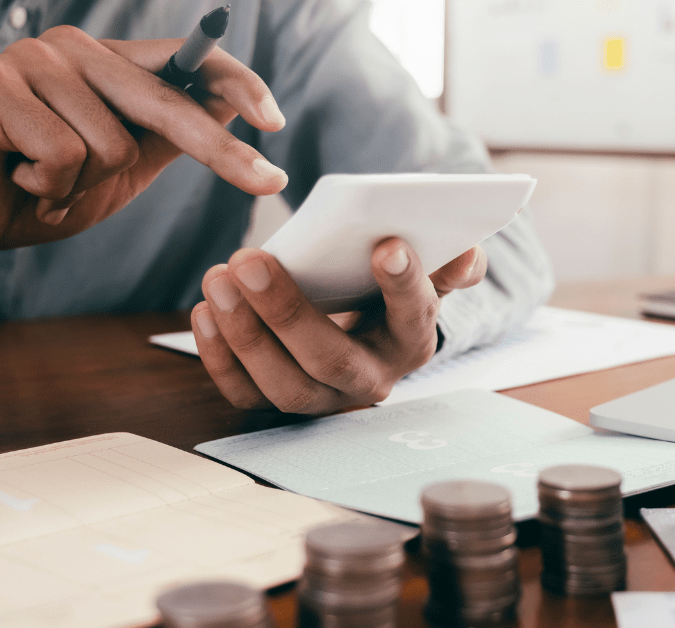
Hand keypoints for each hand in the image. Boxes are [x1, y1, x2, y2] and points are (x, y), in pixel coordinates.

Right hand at [0, 27, 287, 269]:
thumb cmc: (45, 191)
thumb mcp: (123, 166)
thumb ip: (169, 134)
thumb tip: (233, 104)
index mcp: (108, 64)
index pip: (185, 63)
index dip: (236, 85)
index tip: (275, 122)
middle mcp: (74, 50)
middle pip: (168, 104)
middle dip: (220, 154)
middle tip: (269, 184)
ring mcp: (33, 61)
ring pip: (113, 143)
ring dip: (83, 186)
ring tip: (46, 183)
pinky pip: (65, 154)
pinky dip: (49, 186)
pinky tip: (19, 178)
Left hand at [191, 239, 487, 413]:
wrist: (354, 325)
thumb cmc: (380, 287)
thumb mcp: (419, 271)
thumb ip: (446, 262)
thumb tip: (468, 255)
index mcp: (413, 341)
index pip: (413, 317)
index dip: (403, 285)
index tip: (386, 243)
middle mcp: (372, 380)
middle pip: (331, 360)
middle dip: (287, 312)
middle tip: (251, 259)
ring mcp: (323, 399)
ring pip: (283, 386)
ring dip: (245, 334)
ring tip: (219, 277)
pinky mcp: (278, 402)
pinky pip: (244, 394)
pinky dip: (219, 355)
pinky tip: (205, 309)